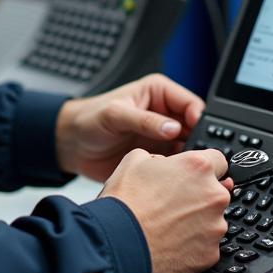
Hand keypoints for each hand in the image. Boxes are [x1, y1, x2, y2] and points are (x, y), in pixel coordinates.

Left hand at [55, 73, 205, 180]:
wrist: (72, 144)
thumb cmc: (89, 119)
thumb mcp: (115, 115)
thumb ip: (144, 120)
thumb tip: (173, 128)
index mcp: (159, 93)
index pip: (191, 104)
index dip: (199, 119)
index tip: (199, 135)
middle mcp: (165, 114)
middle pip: (196, 128)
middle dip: (199, 142)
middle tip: (198, 157)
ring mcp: (163, 137)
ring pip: (190, 149)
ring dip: (190, 159)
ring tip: (188, 169)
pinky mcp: (159, 157)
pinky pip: (178, 165)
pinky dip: (180, 172)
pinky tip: (178, 178)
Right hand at [99, 148, 232, 272]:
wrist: (118, 244)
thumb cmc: (125, 203)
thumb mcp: (133, 160)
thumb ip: (159, 157)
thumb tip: (164, 164)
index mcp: (197, 167)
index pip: (219, 160)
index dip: (202, 168)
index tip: (193, 175)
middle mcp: (213, 196)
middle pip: (216, 192)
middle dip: (199, 195)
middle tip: (171, 203)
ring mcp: (215, 227)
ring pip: (212, 220)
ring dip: (196, 220)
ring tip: (167, 225)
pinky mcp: (210, 254)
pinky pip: (206, 245)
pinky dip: (192, 244)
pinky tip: (170, 241)